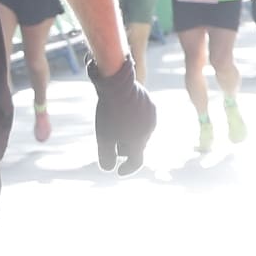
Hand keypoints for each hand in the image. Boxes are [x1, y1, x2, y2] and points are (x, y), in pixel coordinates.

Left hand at [90, 58, 156, 174]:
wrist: (118, 83)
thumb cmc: (109, 113)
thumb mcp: (103, 137)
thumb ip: (106, 156)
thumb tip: (109, 168)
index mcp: (139, 141)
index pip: (136, 161)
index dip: (127, 168)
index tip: (119, 171)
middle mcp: (149, 130)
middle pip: (136, 145)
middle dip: (124, 147)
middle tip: (111, 143)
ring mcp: (151, 116)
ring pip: (140, 131)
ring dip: (129, 132)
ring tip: (115, 124)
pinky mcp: (150, 104)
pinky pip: (142, 117)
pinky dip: (133, 119)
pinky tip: (121, 111)